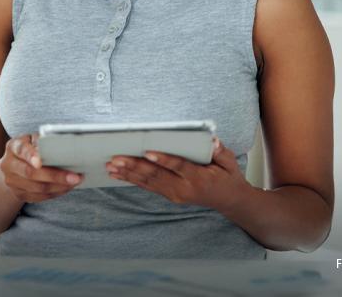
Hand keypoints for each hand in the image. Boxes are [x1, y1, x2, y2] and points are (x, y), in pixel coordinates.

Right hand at [0, 133, 82, 202]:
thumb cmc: (30, 148)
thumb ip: (44, 141)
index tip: (40, 162)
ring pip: (37, 188)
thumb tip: (62, 148)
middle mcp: (9, 165)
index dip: (31, 156)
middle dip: (56, 176)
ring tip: (75, 182)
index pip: (22, 150)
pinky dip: (55, 193)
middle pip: (31, 173)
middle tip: (75, 177)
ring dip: (59, 187)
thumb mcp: (34, 139)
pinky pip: (39, 197)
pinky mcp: (18, 194)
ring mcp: (12, 182)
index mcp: (13, 146)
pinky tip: (66, 188)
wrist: (14, 165)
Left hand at [106, 137, 251, 211]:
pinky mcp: (170, 195)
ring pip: (149, 183)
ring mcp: (176, 194)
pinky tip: (119, 174)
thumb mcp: (230, 163)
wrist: (228, 200)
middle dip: (135, 166)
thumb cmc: (228, 177)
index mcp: (199, 178)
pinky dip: (133, 180)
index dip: (163, 159)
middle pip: (156, 176)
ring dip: (128, 174)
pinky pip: (149, 187)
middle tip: (117, 158)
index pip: (178, 167)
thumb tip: (212, 140)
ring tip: (112, 166)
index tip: (147, 152)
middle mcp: (184, 188)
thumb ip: (220, 152)